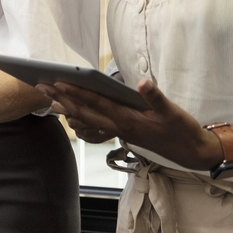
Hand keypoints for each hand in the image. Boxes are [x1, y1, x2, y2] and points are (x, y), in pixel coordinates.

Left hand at [38, 78, 221, 169]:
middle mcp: (119, 127)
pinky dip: (82, 118)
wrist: (190, 151)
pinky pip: (96, 126)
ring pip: (88, 120)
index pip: (97, 103)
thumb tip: (142, 82)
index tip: (59, 82)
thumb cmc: (181, 129)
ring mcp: (119, 131)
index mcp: (128, 119)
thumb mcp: (172, 111)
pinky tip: (73, 113)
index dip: (77, 92)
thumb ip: (155, 97)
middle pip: (85, 112)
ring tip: (50, 98)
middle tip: (42, 86)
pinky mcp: (122, 132)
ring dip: (68, 109)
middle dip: (63, 99)